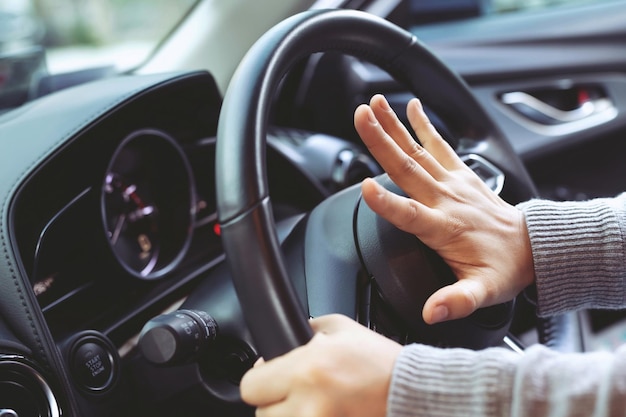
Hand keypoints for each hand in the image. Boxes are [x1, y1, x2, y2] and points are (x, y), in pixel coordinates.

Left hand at [240, 314, 401, 416]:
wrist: (409, 391)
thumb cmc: (379, 361)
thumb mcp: (342, 328)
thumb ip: (309, 329)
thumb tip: (284, 338)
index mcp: (306, 370)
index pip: (251, 386)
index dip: (260, 378)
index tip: (269, 377)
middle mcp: (308, 404)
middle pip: (261, 414)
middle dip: (274, 401)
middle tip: (294, 392)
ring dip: (289, 415)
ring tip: (310, 404)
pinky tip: (322, 411)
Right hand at [354, 94, 534, 323]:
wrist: (534, 246)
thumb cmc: (504, 269)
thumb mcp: (484, 292)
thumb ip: (458, 302)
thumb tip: (432, 314)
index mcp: (445, 228)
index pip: (411, 214)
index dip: (387, 203)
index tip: (365, 187)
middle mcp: (446, 200)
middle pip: (408, 168)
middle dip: (381, 141)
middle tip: (359, 116)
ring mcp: (453, 183)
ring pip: (417, 151)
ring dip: (394, 126)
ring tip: (374, 104)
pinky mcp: (460, 174)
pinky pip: (439, 145)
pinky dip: (424, 124)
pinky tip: (411, 107)